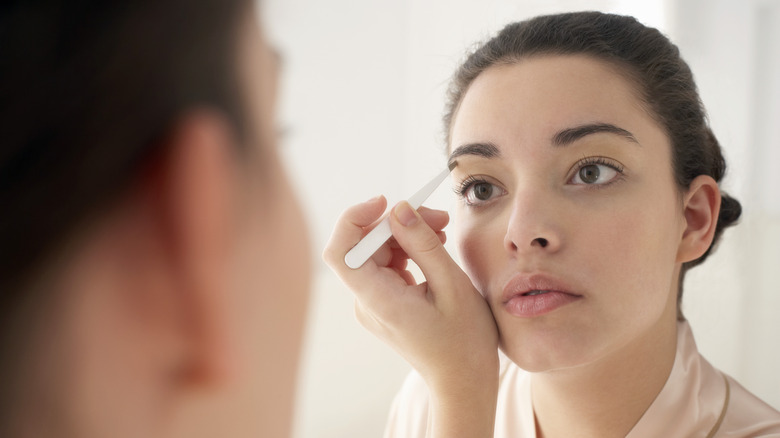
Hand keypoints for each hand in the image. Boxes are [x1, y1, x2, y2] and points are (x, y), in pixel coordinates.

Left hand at [323, 195, 498, 436]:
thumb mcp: (452, 286)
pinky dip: (408, 251)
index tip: (386, 203)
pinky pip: (387, 267)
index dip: (354, 219)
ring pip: (377, 253)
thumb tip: (399, 209)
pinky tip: (434, 248)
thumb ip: (422, 244)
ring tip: (442, 230)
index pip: (341, 252)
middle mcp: (367, 303)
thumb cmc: (464, 342)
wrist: (464, 382)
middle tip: (438, 216)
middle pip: (363, 247)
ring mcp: (373, 304)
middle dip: (396, 223)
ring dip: (405, 235)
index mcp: (378, 301)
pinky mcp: (384, 304)